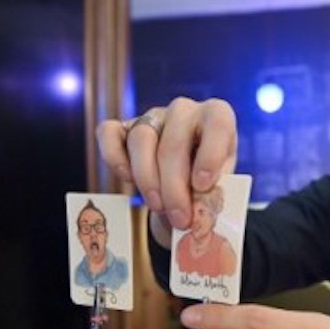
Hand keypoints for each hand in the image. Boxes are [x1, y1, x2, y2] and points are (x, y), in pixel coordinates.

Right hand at [95, 97, 237, 229]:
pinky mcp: (124, 126)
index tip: (202, 186)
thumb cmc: (208, 180)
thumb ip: (212, 196)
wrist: (186, 181)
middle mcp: (184, 110)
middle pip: (173, 142)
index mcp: (217, 116)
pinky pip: (109, 132)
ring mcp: (152, 116)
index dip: (210, 155)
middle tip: (180, 218)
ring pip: (141, 138)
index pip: (217, 123)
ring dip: (147, 179)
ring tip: (158, 207)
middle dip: (174, 186)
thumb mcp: (220, 186)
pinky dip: (114, 158)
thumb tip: (199, 217)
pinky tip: (127, 180)